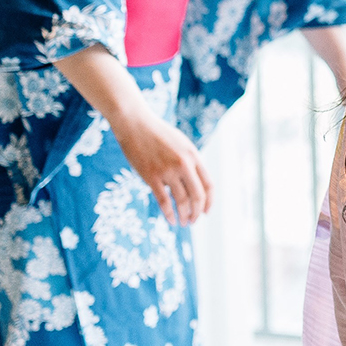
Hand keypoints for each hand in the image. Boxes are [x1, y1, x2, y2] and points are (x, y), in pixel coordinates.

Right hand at [54, 44, 214, 225]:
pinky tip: (171, 220)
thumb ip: (190, 161)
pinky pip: (164, 201)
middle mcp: (184, 164)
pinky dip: (169, 214)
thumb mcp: (181, 143)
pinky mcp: (152, 176)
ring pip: (182, 201)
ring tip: (183, 223)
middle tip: (193, 220)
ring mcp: (168, 170)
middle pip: (198, 195)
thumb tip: (195, 181)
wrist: (135, 123)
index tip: (206, 211)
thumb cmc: (157, 133)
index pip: (208, 184)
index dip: (209, 201)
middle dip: (198, 212)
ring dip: (184, 216)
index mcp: (194, 155)